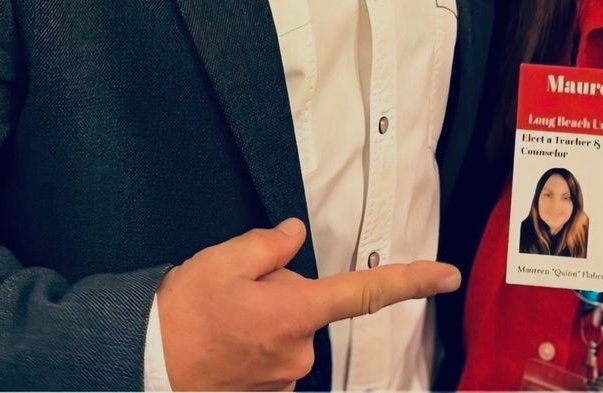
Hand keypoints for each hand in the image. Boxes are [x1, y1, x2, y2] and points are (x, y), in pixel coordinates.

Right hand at [157, 218, 459, 390]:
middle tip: (240, 290)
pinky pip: (273, 355)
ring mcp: (283, 379)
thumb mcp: (226, 259)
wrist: (141, 368)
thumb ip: (271, 244)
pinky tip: (223, 341)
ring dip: (267, 319)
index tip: (447, 275)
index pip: (368, 292)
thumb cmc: (183, 314)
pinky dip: (255, 343)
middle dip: (285, 291)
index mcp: (298, 312)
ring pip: (290, 331)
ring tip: (223, 319)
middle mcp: (300, 351)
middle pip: (310, 304)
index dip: (412, 282)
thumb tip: (296, 236)